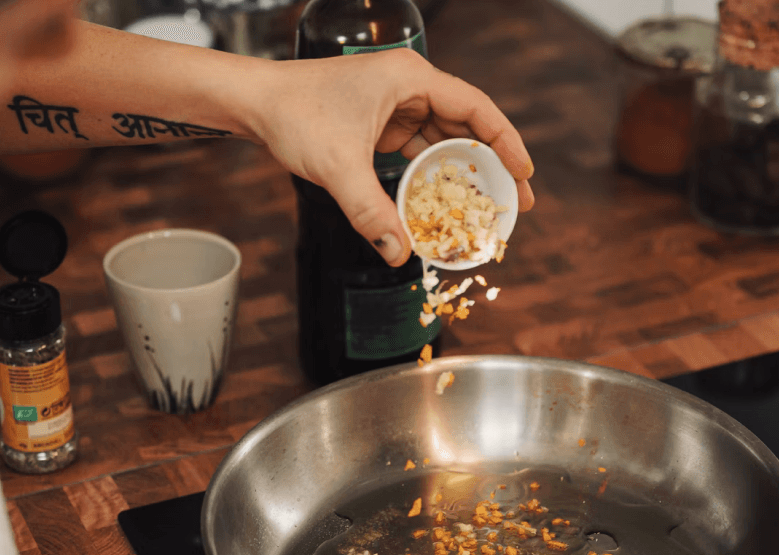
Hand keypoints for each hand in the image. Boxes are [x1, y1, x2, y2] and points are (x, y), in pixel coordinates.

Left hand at [244, 48, 534, 265]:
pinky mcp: (380, 122)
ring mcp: (395, 104)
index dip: (506, 143)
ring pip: (443, 139)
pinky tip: (443, 201)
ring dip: (463, 172)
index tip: (524, 175)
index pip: (477, 108)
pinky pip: (418, 148)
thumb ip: (370, 212)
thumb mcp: (337, 166)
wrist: (254, 103)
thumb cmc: (293, 113)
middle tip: (515, 202)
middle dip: (491, 165)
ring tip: (485, 207)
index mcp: (410, 78)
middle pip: (467, 125)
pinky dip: (431, 174)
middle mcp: (409, 85)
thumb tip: (398, 253)